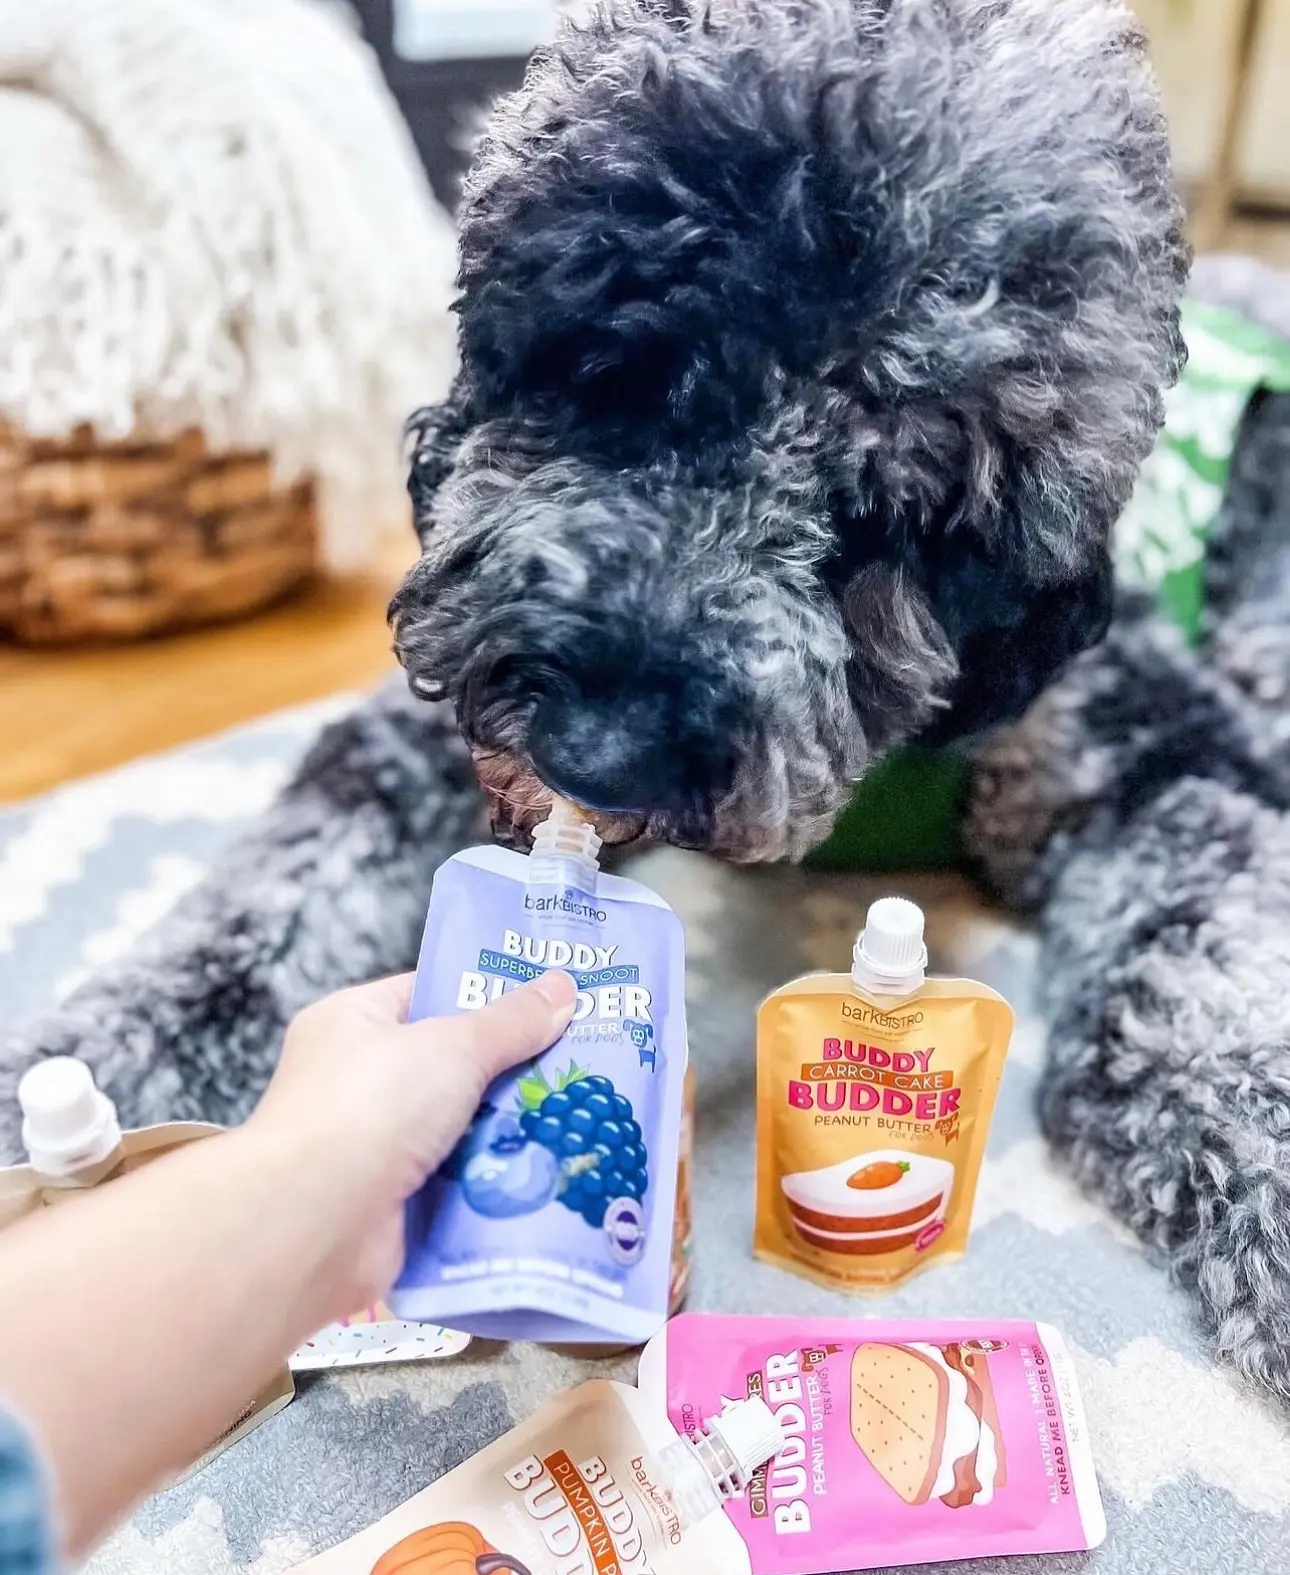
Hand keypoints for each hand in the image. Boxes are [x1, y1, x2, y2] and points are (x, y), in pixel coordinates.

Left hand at [242, 969, 576, 1324]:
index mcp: (351, 1021)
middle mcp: (354, 1081)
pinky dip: (489, 1181)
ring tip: (573, 1120)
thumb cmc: (368, 1109)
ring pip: (457, 1127)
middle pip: (448, 1065)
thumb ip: (510, 1022)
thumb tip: (561, 988)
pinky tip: (542, 1173)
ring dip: (504, 1130)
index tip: (547, 1001)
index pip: (425, 993)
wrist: (314, 1225)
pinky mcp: (390, 1204)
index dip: (485, 995)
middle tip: (577, 1064)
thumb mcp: (452, 1047)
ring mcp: (371, 1146)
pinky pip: (454, 1182)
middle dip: (507, 1070)